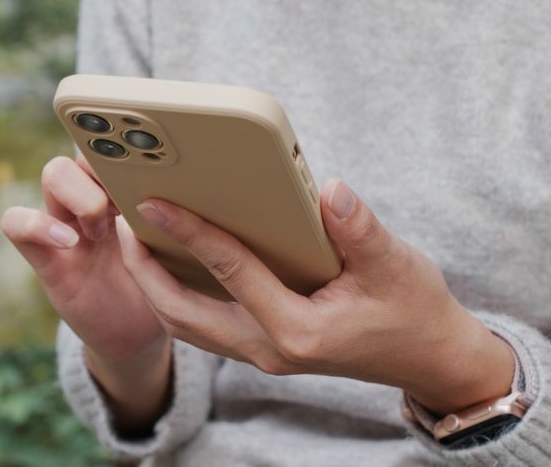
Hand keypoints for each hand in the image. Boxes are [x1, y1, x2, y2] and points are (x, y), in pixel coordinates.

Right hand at [1, 156, 170, 431]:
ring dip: (81, 193)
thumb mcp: (186, 247)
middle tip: (129, 199)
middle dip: (106, 164)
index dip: (129, 139)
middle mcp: (96, 198)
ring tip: (103, 227)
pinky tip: (70, 242)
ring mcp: (67, 225)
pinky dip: (36, 224)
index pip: (121, 143)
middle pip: (86, 148)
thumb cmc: (169, 286)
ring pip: (54, 173)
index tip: (151, 156)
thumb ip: (186, 217)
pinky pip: (16, 223)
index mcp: (131, 189)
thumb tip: (208, 183)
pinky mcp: (46, 258)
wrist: (141, 335)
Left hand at [120, 179, 513, 414]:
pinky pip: (204, 326)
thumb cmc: (414, 310)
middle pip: (183, 314)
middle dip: (143, 270)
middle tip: (119, 222)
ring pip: (187, 325)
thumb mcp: (397, 264)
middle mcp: (269, 349)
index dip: (188, 232)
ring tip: (134, 238)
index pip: (228, 272)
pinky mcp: (264, 347)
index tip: (152, 202)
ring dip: (154, 286)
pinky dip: (179, 295)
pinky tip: (171, 261)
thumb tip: (328, 190)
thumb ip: (359, 228)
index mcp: (297, 330)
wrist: (431, 359)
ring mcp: (263, 353)